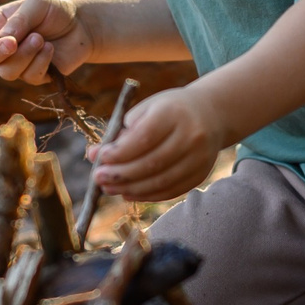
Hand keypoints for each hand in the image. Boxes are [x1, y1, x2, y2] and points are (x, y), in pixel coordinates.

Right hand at [0, 0, 92, 84]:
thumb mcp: (36, 5)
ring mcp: (17, 63)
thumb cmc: (54, 11)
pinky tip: (50, 49)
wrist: (81, 25)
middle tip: (14, 42)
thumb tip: (4, 38)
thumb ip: (20, 20)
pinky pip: (28, 76)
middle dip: (0, 51)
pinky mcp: (34, 75)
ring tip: (40, 40)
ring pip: (6, 72)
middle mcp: (2, 46)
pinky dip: (40, 62)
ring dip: (23, 56)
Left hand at [89, 87, 231, 202]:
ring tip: (108, 188)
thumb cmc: (168, 110)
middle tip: (98, 178)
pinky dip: (146, 195)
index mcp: (174, 113)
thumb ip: (120, 131)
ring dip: (130, 188)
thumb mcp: (146, 110)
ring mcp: (200, 158)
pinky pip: (170, 190)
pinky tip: (128, 193)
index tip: (100, 157)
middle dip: (121, 174)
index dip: (120, 152)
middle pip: (152, 163)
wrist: (210, 115)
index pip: (144, 137)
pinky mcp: (201, 174)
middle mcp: (192, 135)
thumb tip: (93, 155)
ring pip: (160, 181)